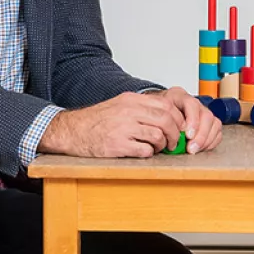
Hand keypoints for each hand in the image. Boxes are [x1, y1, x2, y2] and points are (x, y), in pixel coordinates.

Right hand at [40, 92, 186, 157]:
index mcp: (131, 100)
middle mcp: (128, 112)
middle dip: (175, 134)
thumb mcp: (120, 104)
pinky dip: (149, 153)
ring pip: (158, 136)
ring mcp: (123, 128)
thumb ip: (141, 108)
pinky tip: (143, 152)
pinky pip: (144, 150)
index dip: (178, 118)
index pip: (166, 105)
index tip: (181, 127)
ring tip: (158, 148)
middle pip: (165, 120)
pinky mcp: (117, 145)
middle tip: (174, 142)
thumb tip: (168, 116)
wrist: (72, 130)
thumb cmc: (97, 120)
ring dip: (162, 145)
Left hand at [156, 86, 222, 152]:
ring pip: (214, 123)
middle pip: (206, 115)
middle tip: (191, 148)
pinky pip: (217, 131)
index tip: (188, 136)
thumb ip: (162, 122)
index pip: (191, 104)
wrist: (159, 112)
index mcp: (179, 96)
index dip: (192, 121)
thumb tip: (169, 137)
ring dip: (206, 139)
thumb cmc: (157, 114)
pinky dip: (211, 141)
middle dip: (201, 135)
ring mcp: (202, 111)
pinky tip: (201, 147)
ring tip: (195, 149)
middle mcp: (193, 102)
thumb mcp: (154, 114)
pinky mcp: (209, 122)